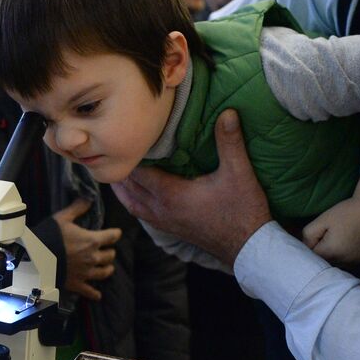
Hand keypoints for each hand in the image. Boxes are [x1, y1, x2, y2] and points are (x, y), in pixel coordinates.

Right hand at [52, 197, 122, 301]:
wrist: (36, 258)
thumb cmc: (49, 235)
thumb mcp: (62, 218)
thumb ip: (77, 208)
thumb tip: (89, 198)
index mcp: (92, 240)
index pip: (112, 236)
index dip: (115, 234)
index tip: (116, 233)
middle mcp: (93, 258)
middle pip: (110, 255)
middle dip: (109, 252)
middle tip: (106, 250)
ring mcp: (86, 273)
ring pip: (105, 272)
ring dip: (107, 269)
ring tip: (106, 267)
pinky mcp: (77, 284)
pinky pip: (91, 291)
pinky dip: (95, 293)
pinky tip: (98, 294)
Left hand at [111, 109, 270, 265]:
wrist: (249, 248)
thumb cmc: (243, 210)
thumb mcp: (239, 172)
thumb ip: (230, 142)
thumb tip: (228, 112)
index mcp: (170, 194)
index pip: (138, 171)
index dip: (129, 154)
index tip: (123, 137)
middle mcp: (161, 209)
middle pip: (129, 187)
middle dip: (120, 169)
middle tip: (110, 150)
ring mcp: (164, 222)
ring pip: (131, 203)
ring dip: (123, 188)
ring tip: (115, 171)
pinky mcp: (171, 229)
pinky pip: (142, 214)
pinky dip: (133, 201)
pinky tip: (136, 195)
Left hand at [302, 177, 359, 267]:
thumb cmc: (346, 212)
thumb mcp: (321, 220)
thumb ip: (308, 235)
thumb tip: (304, 246)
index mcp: (330, 253)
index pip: (310, 256)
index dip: (309, 245)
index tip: (314, 234)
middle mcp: (343, 262)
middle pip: (322, 261)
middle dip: (319, 251)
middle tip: (324, 235)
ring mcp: (354, 263)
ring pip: (334, 263)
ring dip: (331, 255)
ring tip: (336, 238)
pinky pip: (346, 262)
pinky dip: (342, 255)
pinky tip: (345, 242)